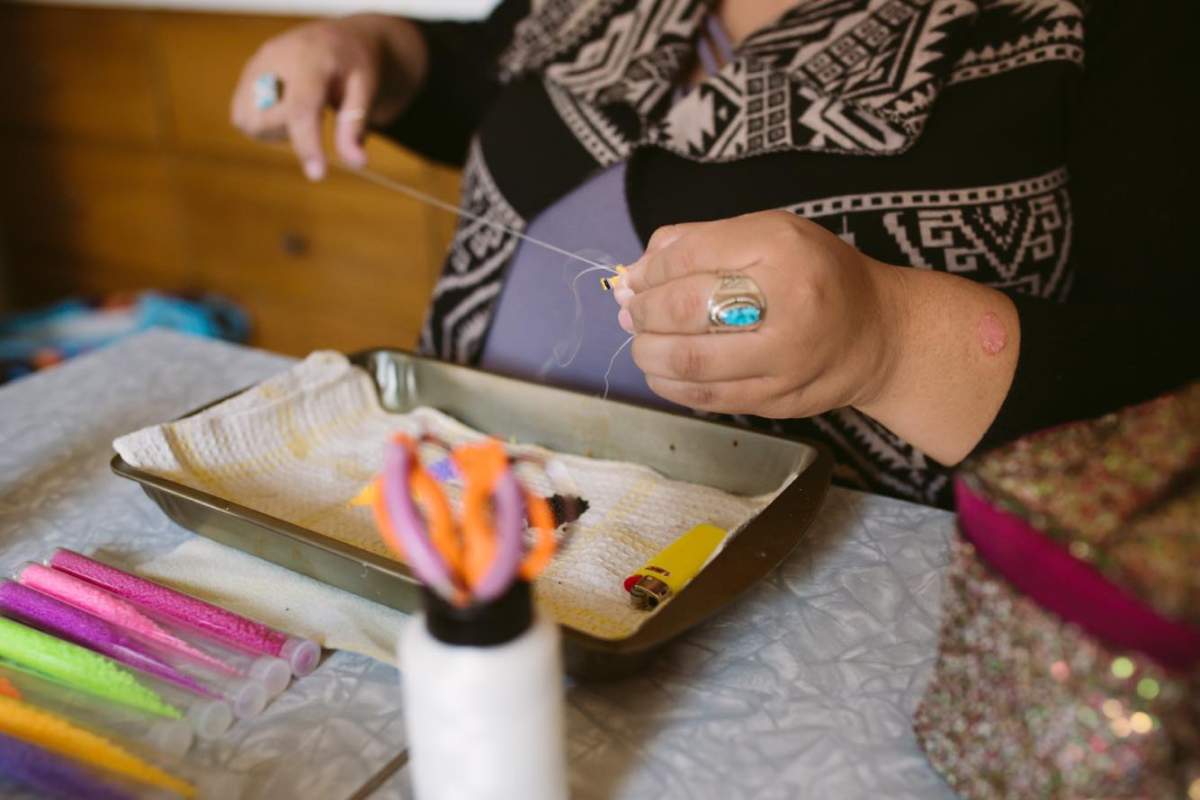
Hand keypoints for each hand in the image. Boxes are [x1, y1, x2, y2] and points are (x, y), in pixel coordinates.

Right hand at [230, 15, 426, 179]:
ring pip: (247, 121)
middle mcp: (275, 57)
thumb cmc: (355, 66)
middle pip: (265, 120)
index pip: (301, 108)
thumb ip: (356, 125)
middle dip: (291, 134)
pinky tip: (286, 109)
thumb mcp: (367, 90)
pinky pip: (241, 116)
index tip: (317, 175)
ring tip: (303, 111)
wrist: (339, 40)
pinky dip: (263, 123)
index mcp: (311, 59)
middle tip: (319, 118)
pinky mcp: (247, 73)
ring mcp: (256, 64)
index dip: (306, 144)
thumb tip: (356, 163)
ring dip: (274, 131)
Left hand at [615, 210, 904, 418]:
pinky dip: (671, 385)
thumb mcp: (769, 234)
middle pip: (684, 310)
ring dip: (649, 352)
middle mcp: (787, 303)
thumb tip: (634, 274)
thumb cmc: (815, 273)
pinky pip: (706, 398)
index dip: (649, 271)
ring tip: (644, 342)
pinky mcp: (778, 399)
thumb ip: (700, 243)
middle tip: (634, 313)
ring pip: (690, 361)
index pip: (689, 256)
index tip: (636, 280)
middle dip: (644, 312)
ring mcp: (784, 359)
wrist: (879, 333)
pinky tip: (663, 372)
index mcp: (781, 248)